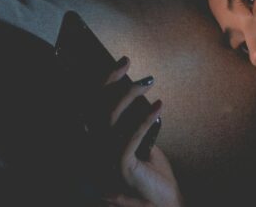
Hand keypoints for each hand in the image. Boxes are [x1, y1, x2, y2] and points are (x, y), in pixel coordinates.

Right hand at [100, 57, 182, 206]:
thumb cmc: (152, 172)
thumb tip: (132, 87)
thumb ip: (130, 120)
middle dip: (115, 82)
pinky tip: (159, 106)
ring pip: (110, 119)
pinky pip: (129, 138)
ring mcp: (104, 160)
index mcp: (96, 142)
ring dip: (130, 95)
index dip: (106, 82)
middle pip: (97, 108)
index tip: (123, 62)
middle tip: (133, 65)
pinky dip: (144, 119)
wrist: (163, 203)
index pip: (93, 105)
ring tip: (149, 82)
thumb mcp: (140, 140)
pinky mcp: (121, 170)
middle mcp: (94, 150)